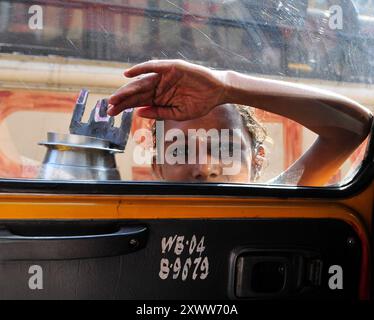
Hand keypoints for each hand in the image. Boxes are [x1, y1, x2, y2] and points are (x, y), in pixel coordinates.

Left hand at [107, 59, 227, 119]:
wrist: (216, 92)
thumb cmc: (199, 104)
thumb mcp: (178, 114)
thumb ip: (159, 113)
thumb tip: (139, 113)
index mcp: (159, 99)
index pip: (138, 102)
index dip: (124, 107)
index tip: (111, 113)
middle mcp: (159, 87)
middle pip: (136, 93)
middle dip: (122, 100)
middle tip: (108, 107)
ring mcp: (164, 77)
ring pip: (141, 82)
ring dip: (127, 89)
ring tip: (115, 97)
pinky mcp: (171, 67)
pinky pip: (153, 67)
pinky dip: (140, 69)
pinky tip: (128, 74)